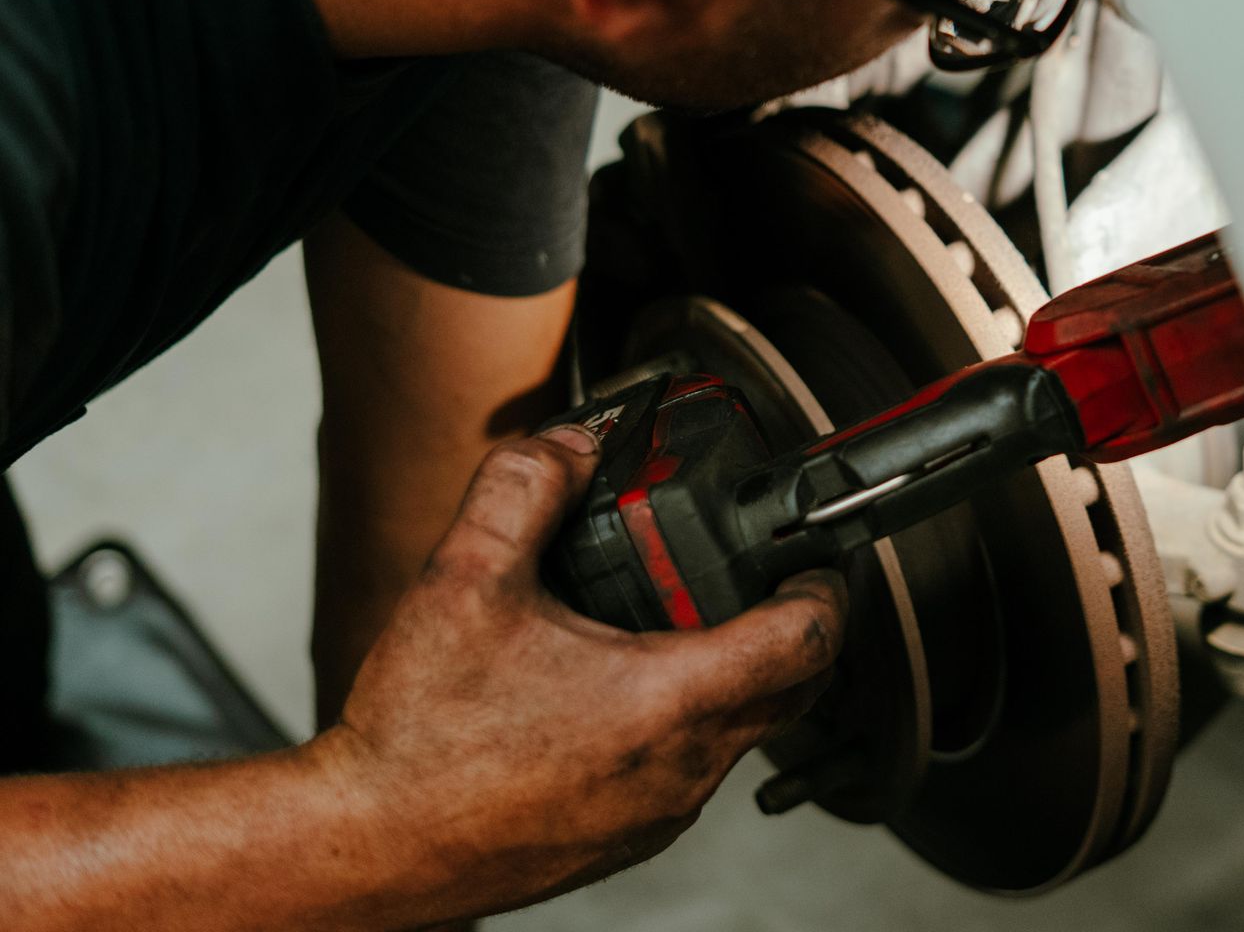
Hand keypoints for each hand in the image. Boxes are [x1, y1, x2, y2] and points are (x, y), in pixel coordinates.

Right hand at [316, 425, 846, 921]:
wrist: (369, 847)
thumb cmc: (418, 737)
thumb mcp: (464, 578)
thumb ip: (525, 487)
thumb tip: (572, 445)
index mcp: (668, 700)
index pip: (807, 642)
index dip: (827, 588)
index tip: (816, 560)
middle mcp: (682, 767)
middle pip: (795, 691)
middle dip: (793, 630)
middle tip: (759, 582)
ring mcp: (661, 812)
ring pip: (743, 733)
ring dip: (734, 677)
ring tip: (679, 624)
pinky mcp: (629, 838)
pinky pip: (691, 769)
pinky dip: (687, 722)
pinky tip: (622, 688)